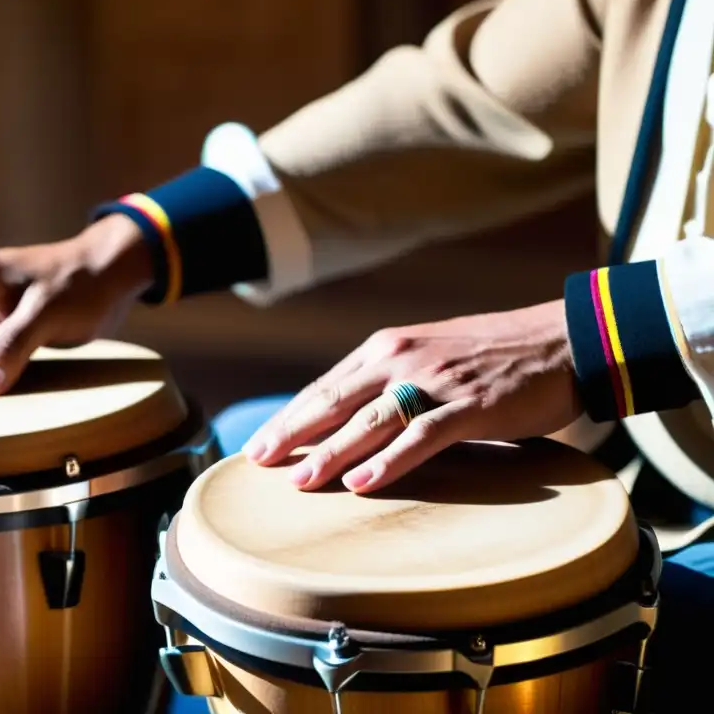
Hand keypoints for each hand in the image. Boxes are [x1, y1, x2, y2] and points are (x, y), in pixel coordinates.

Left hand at [242, 300, 581, 492]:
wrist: (563, 336)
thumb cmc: (491, 353)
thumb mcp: (427, 356)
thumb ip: (389, 381)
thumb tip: (349, 421)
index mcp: (386, 348)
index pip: (324, 387)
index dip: (289, 417)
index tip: (258, 444)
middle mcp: (401, 358)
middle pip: (333, 400)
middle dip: (292, 433)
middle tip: (256, 462)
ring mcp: (435, 379)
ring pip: (370, 419)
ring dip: (332, 451)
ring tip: (300, 481)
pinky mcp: (471, 404)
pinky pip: (422, 434)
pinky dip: (390, 460)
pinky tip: (362, 483)